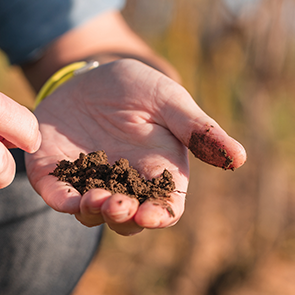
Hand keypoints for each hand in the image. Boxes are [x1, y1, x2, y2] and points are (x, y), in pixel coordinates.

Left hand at [25, 59, 245, 234]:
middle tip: (116, 205)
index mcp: (158, 172)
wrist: (89, 75)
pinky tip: (63, 198)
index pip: (165, 207)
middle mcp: (124, 185)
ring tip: (93, 199)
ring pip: (92, 214)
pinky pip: (57, 195)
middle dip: (123, 217)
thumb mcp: (169, 100)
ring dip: (93, 212)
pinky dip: (60, 200)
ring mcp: (88, 182)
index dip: (160, 216)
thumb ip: (197, 129)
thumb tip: (239, 158)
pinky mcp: (55, 174)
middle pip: (128, 219)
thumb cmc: (137, 88)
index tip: (152, 215)